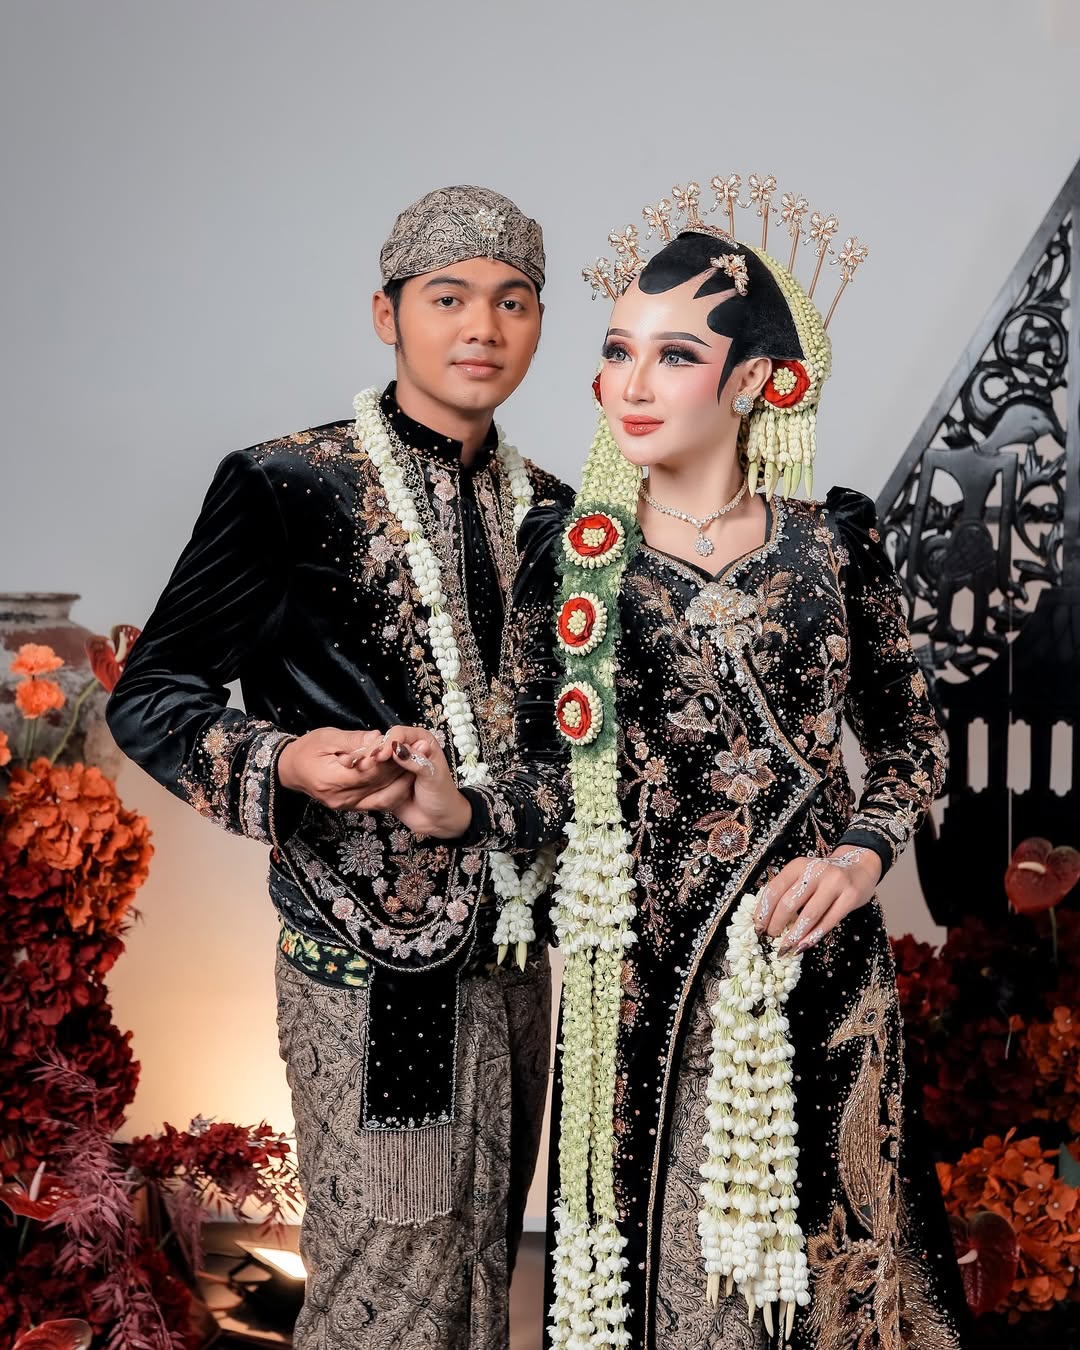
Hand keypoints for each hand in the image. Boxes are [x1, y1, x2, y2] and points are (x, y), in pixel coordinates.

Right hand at [276, 727, 406, 810]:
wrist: (290, 770)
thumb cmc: (306, 749)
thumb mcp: (326, 737)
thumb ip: (353, 740)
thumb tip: (377, 738)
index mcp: (331, 779)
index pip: (369, 770)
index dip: (389, 757)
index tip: (405, 745)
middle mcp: (340, 797)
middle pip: (377, 782)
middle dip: (400, 766)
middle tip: (420, 750)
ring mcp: (346, 805)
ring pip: (380, 793)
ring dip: (400, 778)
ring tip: (417, 761)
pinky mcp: (350, 807)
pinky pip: (376, 801)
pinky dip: (392, 788)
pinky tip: (405, 776)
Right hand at [354, 725, 472, 837]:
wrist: (439, 820)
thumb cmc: (442, 795)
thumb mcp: (432, 776)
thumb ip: (416, 761)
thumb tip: (397, 748)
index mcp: (421, 741)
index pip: (399, 734)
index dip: (388, 743)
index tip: (382, 755)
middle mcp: (407, 749)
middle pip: (383, 744)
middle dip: (374, 753)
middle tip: (365, 764)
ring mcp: (395, 765)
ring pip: (376, 759)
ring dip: (368, 766)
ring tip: (361, 773)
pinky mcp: (385, 780)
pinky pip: (372, 775)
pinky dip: (366, 778)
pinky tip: (362, 781)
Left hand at [754, 846, 881, 955]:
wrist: (859, 867)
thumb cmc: (825, 876)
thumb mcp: (804, 875)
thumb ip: (788, 891)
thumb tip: (766, 919)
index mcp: (798, 865)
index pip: (774, 889)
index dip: (764, 911)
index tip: (758, 927)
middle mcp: (815, 871)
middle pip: (789, 903)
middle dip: (776, 924)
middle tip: (771, 937)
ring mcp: (835, 883)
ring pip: (809, 915)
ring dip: (794, 935)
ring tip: (785, 947)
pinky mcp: (850, 897)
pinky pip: (828, 922)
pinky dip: (813, 937)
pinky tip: (803, 945)